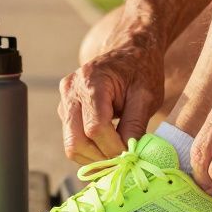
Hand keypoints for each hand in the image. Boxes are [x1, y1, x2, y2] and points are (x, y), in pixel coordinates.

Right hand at [59, 34, 164, 163]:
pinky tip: (108, 144)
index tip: (132, 155)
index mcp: (92, 81)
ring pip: (72, 145)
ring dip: (95, 157)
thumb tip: (128, 157)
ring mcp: (64, 99)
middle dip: (101, 158)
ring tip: (118, 152)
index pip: (96, 128)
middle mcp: (71, 90)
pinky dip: (90, 149)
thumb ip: (136, 126)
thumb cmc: (141, 70)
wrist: (130, 51)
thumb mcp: (147, 96)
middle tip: (124, 160)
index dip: (114, 148)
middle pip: (76, 141)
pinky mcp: (65, 109)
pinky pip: (72, 138)